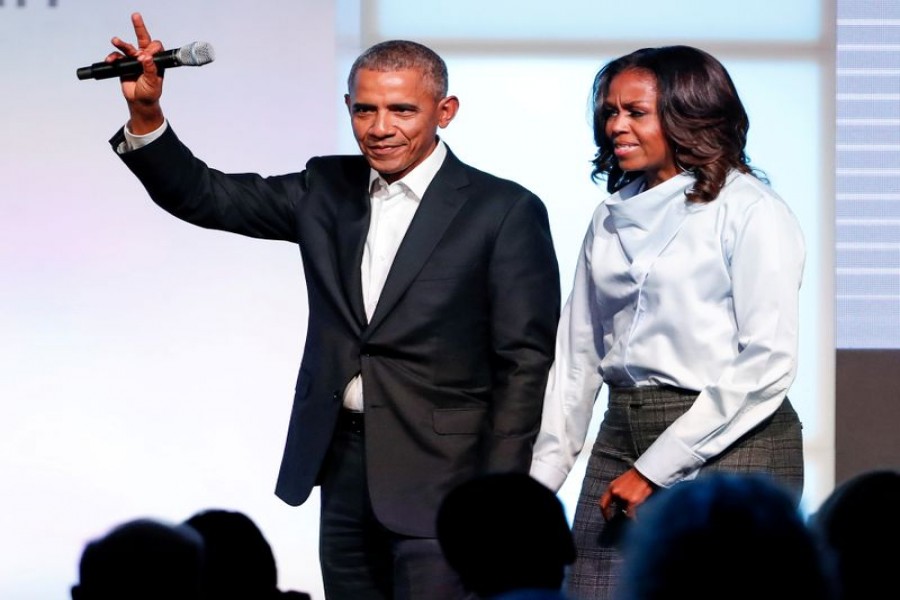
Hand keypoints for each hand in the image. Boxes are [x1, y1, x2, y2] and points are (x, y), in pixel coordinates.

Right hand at [107, 12, 164, 132]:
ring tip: (115, 41)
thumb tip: (145, 57)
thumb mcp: (153, 82)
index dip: (150, 49)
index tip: (144, 56)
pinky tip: (110, 60)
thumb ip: (150, 69)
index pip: (155, 47)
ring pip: (127, 47)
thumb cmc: (150, 92)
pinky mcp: (124, 64)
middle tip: (135, 16)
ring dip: (121, 43)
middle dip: (139, 27)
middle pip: (142, 39)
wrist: (139, 101)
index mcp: (156, 60)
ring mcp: (134, 59)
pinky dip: (113, 57)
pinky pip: (117, 57)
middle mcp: (146, 57)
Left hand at [598, 467, 655, 520]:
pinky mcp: (632, 500)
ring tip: (636, 506)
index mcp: (611, 487)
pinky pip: (631, 514)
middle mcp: (616, 492)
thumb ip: (617, 493)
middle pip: (616, 508)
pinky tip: (637, 518)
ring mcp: (623, 496)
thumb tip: (617, 504)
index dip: (605, 513)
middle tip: (625, 512)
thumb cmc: (635, 477)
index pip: (603, 503)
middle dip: (621, 511)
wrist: (645, 473)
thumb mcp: (621, 483)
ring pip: (624, 510)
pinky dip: (634, 517)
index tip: (607, 518)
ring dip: (629, 511)